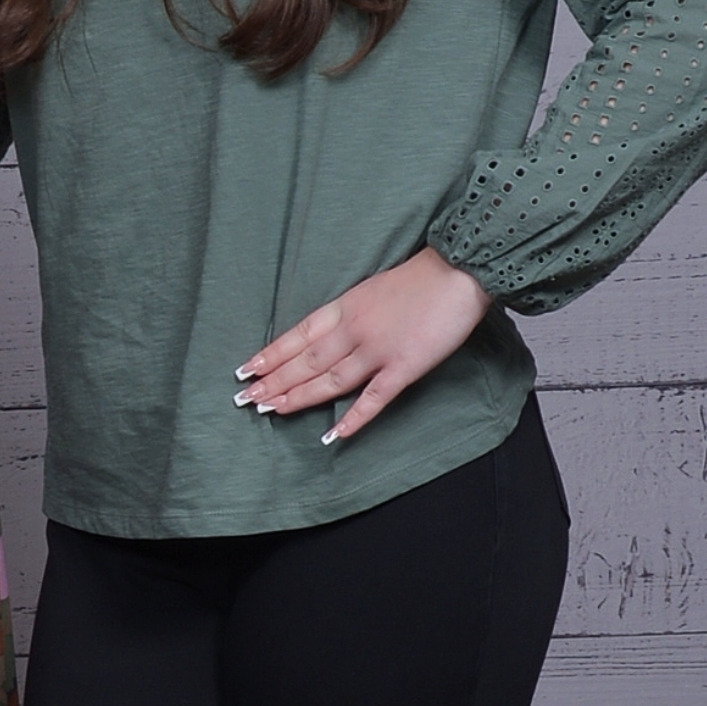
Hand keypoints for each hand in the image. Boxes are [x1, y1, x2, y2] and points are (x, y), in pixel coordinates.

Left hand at [236, 247, 488, 442]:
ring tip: (272, 411)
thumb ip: (349, 313)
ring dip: (299, 397)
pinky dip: (354, 417)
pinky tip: (334, 434)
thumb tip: (325, 335)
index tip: (246, 370)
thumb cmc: (420, 278)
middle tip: (246, 399)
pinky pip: (374, 398)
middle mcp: (354, 330)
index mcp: (346, 308)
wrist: (460, 270)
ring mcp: (378, 350)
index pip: (298, 335)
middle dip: (274, 381)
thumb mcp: (371, 288)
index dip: (271, 354)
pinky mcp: (405, 367)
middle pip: (306, 361)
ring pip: (330, 380)